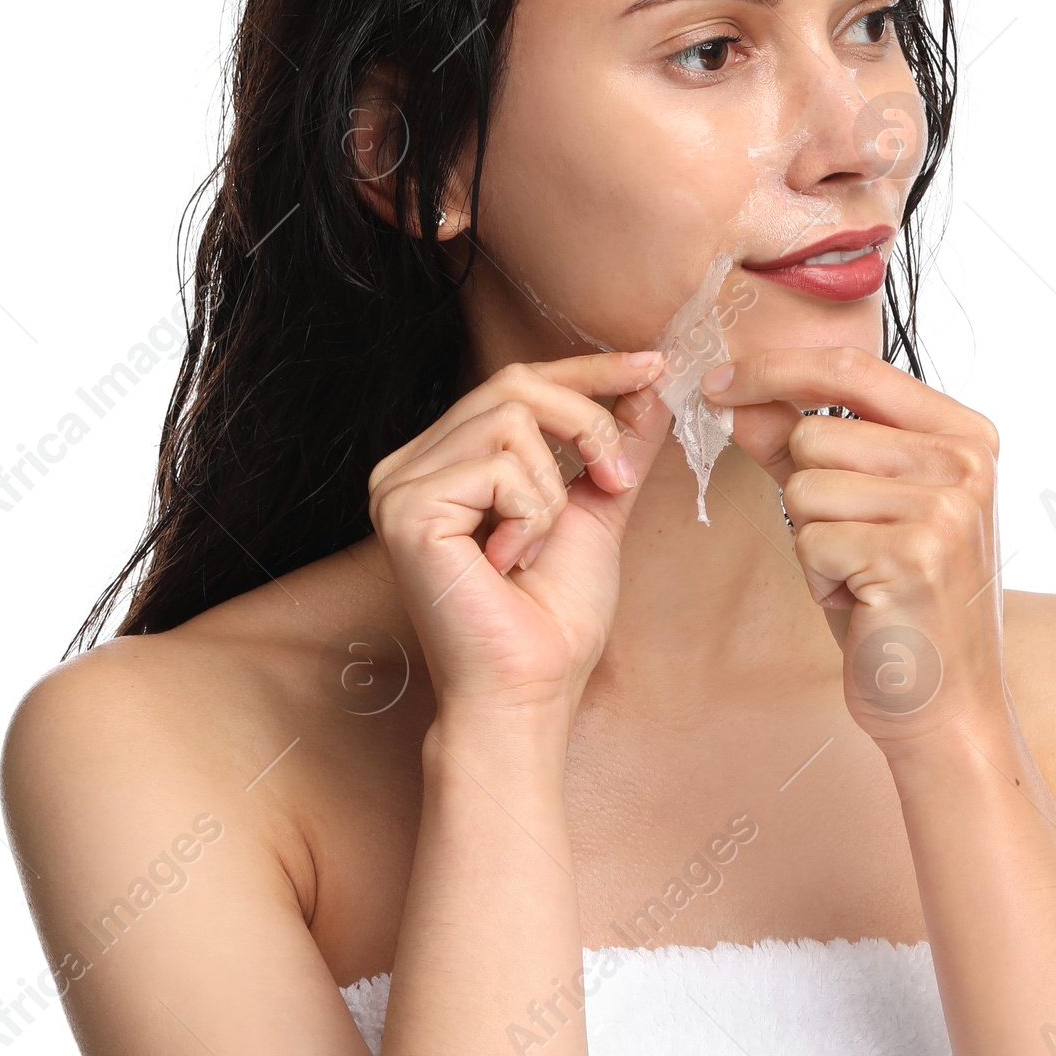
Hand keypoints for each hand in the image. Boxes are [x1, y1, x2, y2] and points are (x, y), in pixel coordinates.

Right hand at [368, 353, 670, 728]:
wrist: (528, 690)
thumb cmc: (552, 619)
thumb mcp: (596, 511)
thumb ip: (616, 447)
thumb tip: (653, 386)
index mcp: (446, 460)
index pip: (517, 382)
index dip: (591, 369)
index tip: (655, 365)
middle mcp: (411, 464)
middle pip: (515, 383)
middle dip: (587, 424)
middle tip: (615, 480)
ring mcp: (400, 484)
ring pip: (512, 419)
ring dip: (553, 487)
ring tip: (537, 545)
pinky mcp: (406, 509)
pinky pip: (499, 467)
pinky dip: (529, 514)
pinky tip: (509, 560)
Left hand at [701, 347, 1006, 756]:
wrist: (943, 703)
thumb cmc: (895, 603)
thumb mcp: (849, 509)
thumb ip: (796, 446)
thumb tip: (739, 396)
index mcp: (963, 433)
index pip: (851, 369)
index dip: (775, 369)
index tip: (719, 380)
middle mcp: (966, 460)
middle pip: (813, 434)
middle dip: (804, 494)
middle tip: (852, 547)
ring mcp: (947, 505)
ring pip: (805, 485)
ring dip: (811, 539)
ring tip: (858, 575)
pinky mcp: (916, 554)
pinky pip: (810, 537)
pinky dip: (818, 576)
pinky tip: (860, 601)